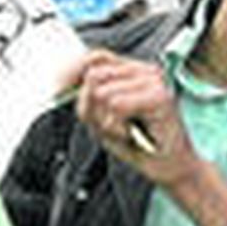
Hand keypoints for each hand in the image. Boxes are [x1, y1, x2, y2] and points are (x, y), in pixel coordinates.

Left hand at [62, 50, 197, 181]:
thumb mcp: (101, 118)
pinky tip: (131, 135)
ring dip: (105, 120)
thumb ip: (86, 97)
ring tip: (124, 131)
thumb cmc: (137, 144)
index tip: (56, 91)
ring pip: (102, 92)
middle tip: (109, 126)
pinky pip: (116, 105)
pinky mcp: (160, 96)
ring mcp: (155, 80)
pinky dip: (117, 126)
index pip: (96, 57)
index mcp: (133, 70)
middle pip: (94, 75)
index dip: (72, 71)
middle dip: (90, 107)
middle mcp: (145, 70)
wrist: (169, 168)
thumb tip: (63, 84)